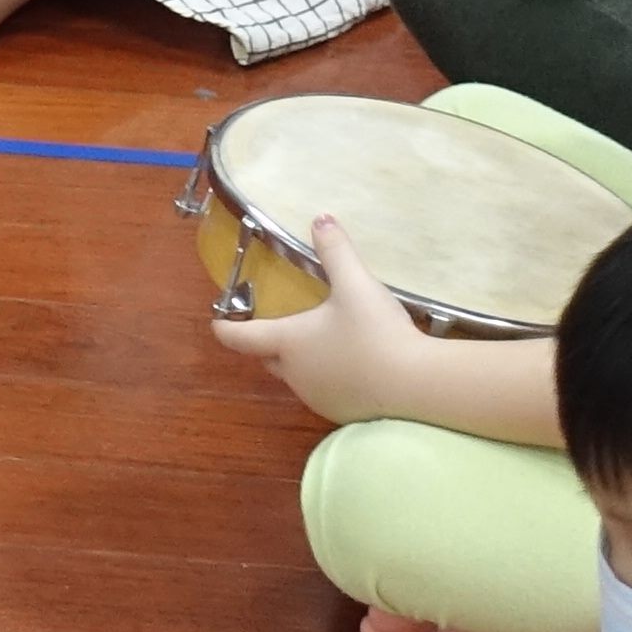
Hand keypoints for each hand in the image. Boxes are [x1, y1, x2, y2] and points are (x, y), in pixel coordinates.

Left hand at [206, 212, 441, 425]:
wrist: (415, 387)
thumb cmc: (376, 333)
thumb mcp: (356, 285)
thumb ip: (337, 251)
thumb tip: (320, 219)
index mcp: (288, 342)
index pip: (243, 337)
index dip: (226, 329)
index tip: (216, 324)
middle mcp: (295, 374)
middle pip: (269, 357)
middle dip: (266, 343)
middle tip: (274, 325)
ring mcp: (317, 397)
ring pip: (297, 376)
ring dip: (301, 360)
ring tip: (321, 340)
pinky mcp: (342, 413)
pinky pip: (324, 390)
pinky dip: (327, 376)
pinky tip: (351, 365)